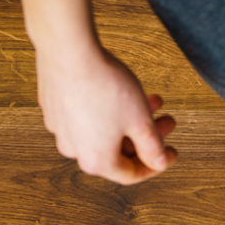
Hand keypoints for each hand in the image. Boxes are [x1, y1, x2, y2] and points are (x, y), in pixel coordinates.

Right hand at [36, 45, 177, 183]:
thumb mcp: (141, 121)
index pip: (130, 174)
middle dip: (146, 137)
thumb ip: (153, 148)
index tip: (171, 152)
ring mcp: (60, 128)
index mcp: (96, 162)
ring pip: (104, 131)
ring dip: (131, 120)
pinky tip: (123, 92)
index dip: (156, 165)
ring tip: (152, 101)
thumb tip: (158, 162)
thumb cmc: (106, 87)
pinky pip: (86, 116)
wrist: (69, 50)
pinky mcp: (53, 106)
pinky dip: (108, 110)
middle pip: (118, 151)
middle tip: (166, 121)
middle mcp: (73, 150)